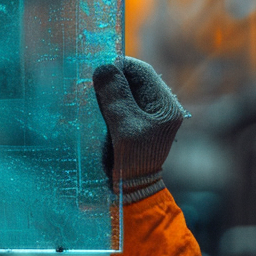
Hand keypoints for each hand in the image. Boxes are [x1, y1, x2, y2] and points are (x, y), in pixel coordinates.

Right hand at [92, 57, 186, 202]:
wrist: (134, 189)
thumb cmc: (132, 160)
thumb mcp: (124, 128)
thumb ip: (116, 97)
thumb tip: (104, 68)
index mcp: (166, 105)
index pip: (142, 71)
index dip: (119, 66)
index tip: (96, 70)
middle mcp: (162, 105)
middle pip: (134, 78)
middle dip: (112, 79)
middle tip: (90, 83)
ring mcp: (151, 113)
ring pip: (126, 89)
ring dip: (109, 90)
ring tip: (91, 95)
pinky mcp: (139, 121)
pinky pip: (123, 101)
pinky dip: (109, 101)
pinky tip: (97, 107)